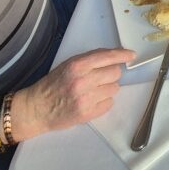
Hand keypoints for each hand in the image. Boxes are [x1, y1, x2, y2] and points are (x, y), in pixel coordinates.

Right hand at [11, 48, 135, 138]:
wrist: (37, 108)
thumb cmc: (53, 83)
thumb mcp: (68, 64)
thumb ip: (90, 59)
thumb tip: (114, 56)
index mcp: (77, 65)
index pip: (107, 57)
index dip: (122, 55)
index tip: (131, 55)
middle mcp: (83, 81)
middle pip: (115, 73)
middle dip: (112, 73)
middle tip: (101, 77)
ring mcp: (86, 99)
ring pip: (114, 89)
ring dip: (108, 88)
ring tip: (93, 91)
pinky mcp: (87, 114)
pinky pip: (109, 104)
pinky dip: (104, 101)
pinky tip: (92, 101)